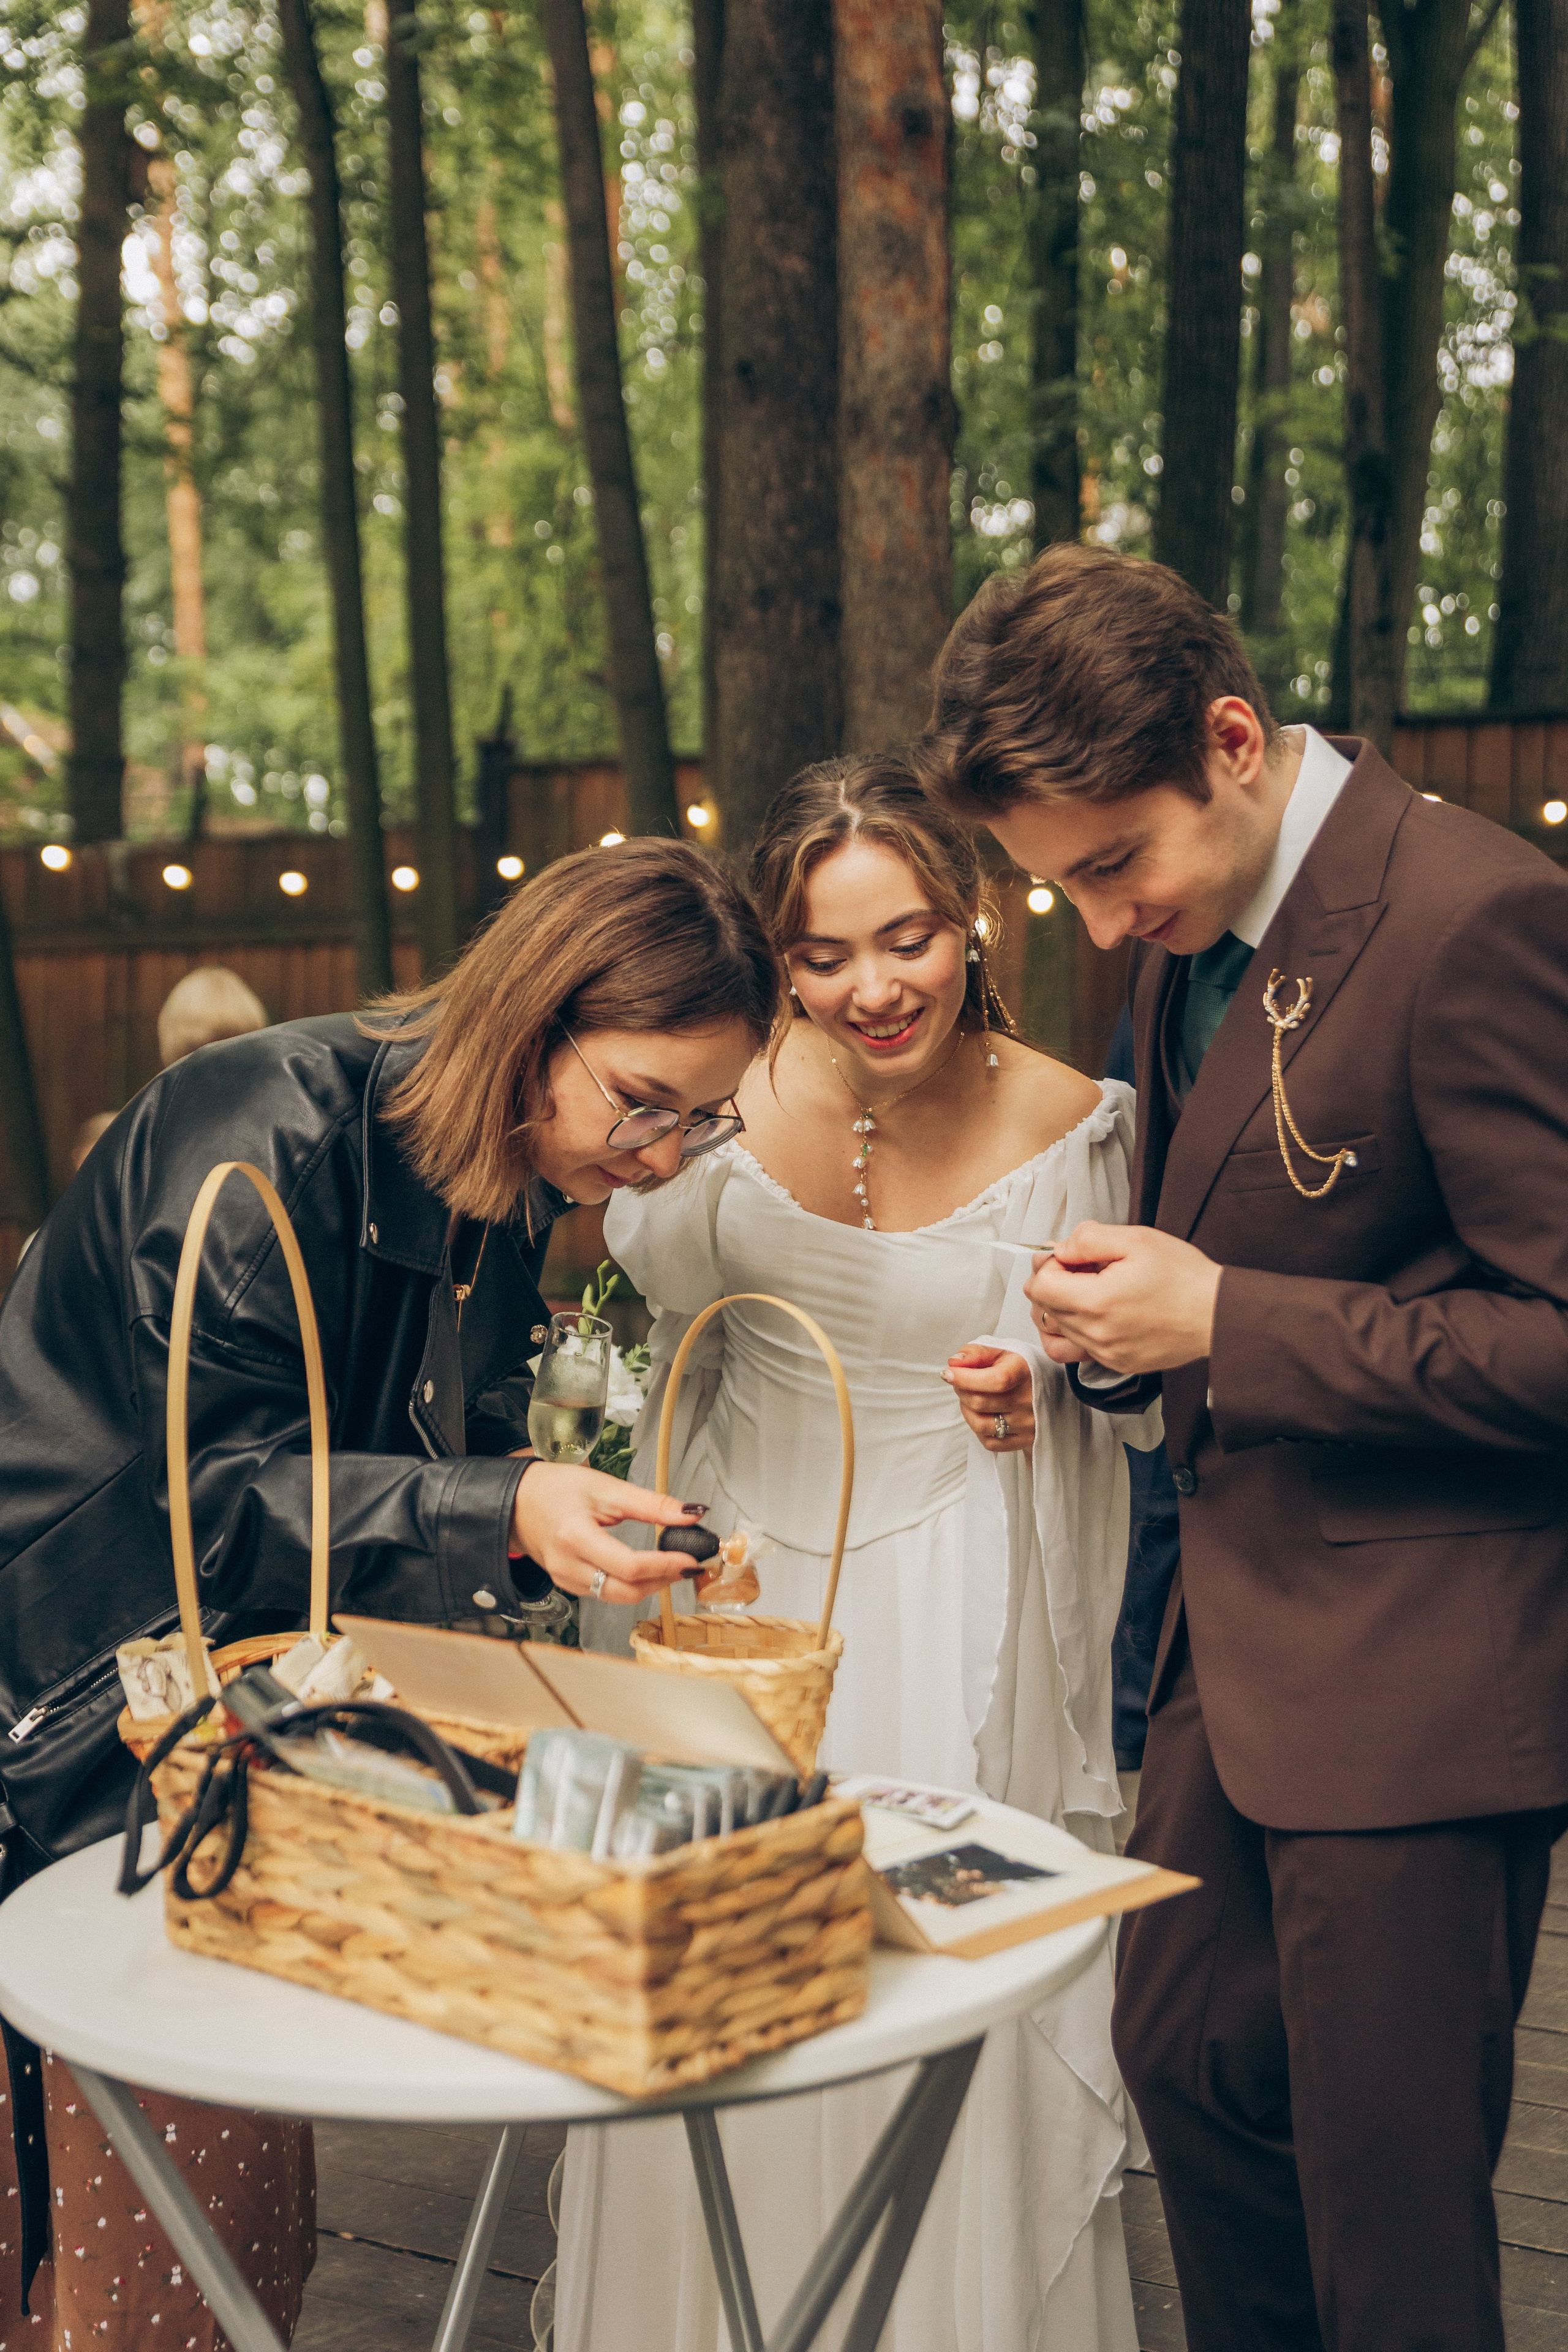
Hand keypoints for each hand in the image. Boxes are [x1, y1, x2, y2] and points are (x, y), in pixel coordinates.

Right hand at [510, 1465, 701, 1604]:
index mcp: (575, 1537)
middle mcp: (568, 1566)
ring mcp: (565, 1580)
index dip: (665, 1565)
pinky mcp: (567, 1585)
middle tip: (689, 1565)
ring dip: (649, 1586)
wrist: (518, 1501)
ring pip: (617, 1597)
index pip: (629, 1566)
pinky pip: (605, 1593)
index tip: (691, 1558)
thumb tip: (691, 1514)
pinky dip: (630, 1585)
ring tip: (672, 1566)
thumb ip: (651, 1504)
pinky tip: (646, 1570)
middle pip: (626, 1591)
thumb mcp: (606, 1487)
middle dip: (663, 1581)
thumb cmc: (557, 1489)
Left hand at [943, 1345, 1034, 1450]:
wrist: (1047, 1390)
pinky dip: (977, 1429)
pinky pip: (989, 1442)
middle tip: (959, 1383)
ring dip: (966, 1410)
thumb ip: (975, 1353)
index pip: (996, 1380)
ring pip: (981, 1425)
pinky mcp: (1025, 1441)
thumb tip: (954, 1363)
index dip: (966, 1378)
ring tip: (969, 1399)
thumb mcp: (1000, 1353)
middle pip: (981, 1402)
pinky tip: (981, 1415)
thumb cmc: (1016, 1369)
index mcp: (1026, 1372)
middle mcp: (1030, 1400)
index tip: (948, 1373)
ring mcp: (1029, 1424)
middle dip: (961, 1391)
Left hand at [1025, 1221, 1221, 1374]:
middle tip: (1079, 1267)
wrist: (1218, 1314)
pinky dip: (1075, 1332)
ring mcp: (1106, 1354)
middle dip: (1053, 1284)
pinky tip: (1093, 1314)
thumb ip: (1088, 1239)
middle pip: (1043, 1310)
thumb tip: (1059, 1249)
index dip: (1048, 1265)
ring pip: (1055, 1334)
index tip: (1068, 1257)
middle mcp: (1096, 1334)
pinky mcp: (1118, 1364)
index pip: (1039, 1287)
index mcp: (1096, 1302)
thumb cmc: (1184, 1276)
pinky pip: (1077, 1352)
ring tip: (1082, 1292)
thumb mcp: (1136, 1239)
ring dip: (1058, 1310)